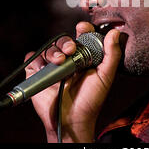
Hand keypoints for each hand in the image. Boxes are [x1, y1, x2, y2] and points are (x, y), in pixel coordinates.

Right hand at [24, 22, 121, 142]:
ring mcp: (52, 67)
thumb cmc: (90, 101)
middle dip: (66, 41)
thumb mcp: (106, 77)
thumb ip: (112, 54)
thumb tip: (115, 33)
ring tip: (60, 61)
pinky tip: (45, 67)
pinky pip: (33, 58)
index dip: (82, 29)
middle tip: (71, 49)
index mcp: (84, 57)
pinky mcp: (38, 74)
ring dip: (54, 51)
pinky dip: (36, 59)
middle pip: (64, 40)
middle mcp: (68, 60)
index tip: (82, 28)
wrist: (72, 120)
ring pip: (49, 48)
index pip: (82, 37)